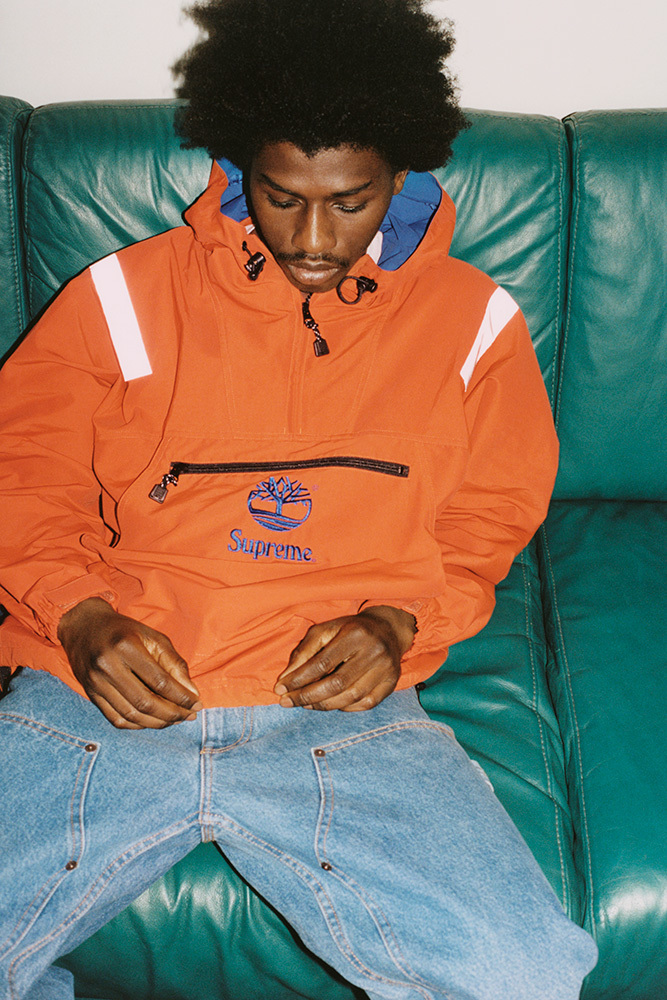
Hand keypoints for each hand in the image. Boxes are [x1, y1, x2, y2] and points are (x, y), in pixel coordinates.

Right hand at [57, 598, 201, 728]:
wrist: (85, 627)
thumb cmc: (125, 631)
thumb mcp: (154, 638)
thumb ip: (174, 664)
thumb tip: (192, 694)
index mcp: (126, 646)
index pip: (160, 681)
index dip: (182, 697)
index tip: (197, 704)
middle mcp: (107, 665)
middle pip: (145, 702)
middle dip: (172, 714)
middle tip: (189, 716)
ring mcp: (95, 682)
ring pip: (131, 715)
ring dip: (158, 723)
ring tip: (176, 720)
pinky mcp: (90, 694)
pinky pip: (116, 719)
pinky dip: (138, 725)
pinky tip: (153, 721)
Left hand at [273, 605, 415, 711]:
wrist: (388, 629)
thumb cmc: (349, 629)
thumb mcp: (324, 631)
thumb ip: (303, 652)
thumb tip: (285, 680)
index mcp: (355, 634)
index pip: (322, 663)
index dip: (299, 679)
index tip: (280, 690)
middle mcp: (373, 651)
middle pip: (337, 683)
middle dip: (308, 696)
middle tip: (288, 703)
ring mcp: (386, 669)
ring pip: (351, 697)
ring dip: (324, 705)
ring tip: (305, 704)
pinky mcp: (392, 683)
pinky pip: (366, 704)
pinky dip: (346, 708)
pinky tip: (331, 704)